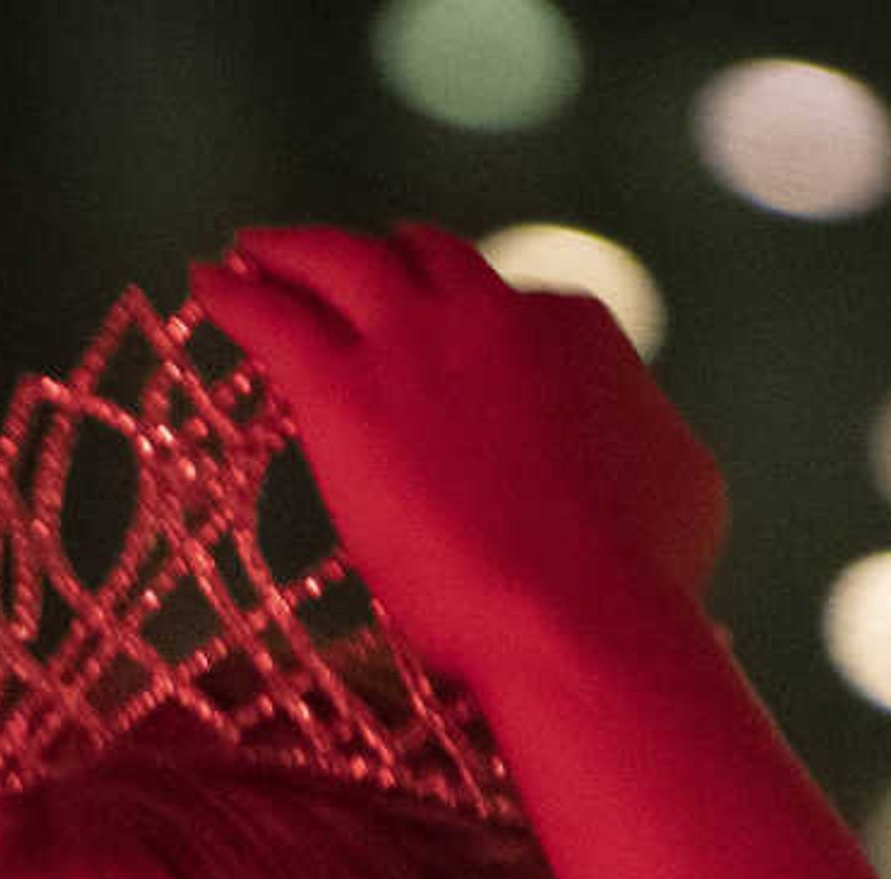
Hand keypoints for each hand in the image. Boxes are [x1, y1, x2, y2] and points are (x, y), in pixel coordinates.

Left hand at [187, 224, 725, 682]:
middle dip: (384, 255)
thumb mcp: (683, 486)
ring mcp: (416, 343)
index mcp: (574, 328)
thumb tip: (642, 448)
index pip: (515, 305)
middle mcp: (493, 312)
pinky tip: (207, 288)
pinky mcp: (345, 391)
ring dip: (295, 251)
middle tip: (343, 265)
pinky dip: (236, 296)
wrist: (583, 614)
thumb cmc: (645, 580)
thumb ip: (644, 442)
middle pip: (425, 260)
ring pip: (341, 263)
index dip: (476, 322)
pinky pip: (273, 319)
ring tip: (256, 253)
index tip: (452, 343)